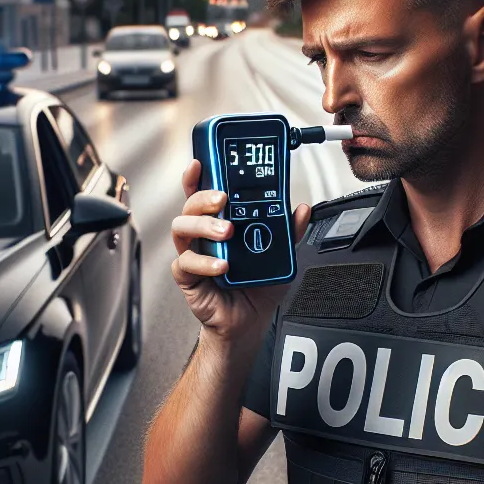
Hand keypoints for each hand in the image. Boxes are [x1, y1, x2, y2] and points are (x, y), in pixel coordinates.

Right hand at [169, 159, 309, 345]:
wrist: (248, 322)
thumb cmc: (256, 286)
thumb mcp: (279, 256)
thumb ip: (288, 232)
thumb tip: (301, 209)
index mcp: (219, 224)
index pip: (203, 194)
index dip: (198, 177)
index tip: (200, 162)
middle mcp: (203, 236)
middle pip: (190, 205)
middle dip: (204, 197)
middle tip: (223, 199)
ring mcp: (194, 254)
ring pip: (181, 228)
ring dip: (203, 226)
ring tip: (225, 232)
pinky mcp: (188, 277)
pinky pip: (185, 263)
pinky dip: (204, 262)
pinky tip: (221, 266)